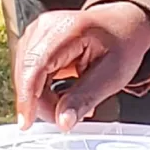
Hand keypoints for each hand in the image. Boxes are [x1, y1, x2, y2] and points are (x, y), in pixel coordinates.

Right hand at [14, 1, 149, 128]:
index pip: (36, 65)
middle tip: (66, 118)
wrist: (124, 26)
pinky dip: (42, 90)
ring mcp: (38, 32)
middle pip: (27, 73)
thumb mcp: (112, 76)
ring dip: (42, 98)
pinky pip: (29, 73)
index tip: (28, 123)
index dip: (28, 96)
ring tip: (71, 103)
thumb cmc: (122, 45)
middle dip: (42, 103)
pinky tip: (62, 94)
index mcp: (68, 29)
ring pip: (25, 76)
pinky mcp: (35, 41)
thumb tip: (62, 122)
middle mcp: (47, 26)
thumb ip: (85, 99)